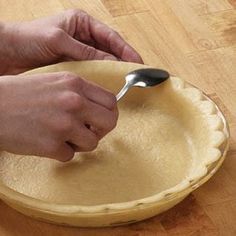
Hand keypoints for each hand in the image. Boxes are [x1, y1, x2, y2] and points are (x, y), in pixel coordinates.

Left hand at [0, 9, 142, 74]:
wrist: (7, 54)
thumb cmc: (28, 38)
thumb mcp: (59, 40)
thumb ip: (85, 51)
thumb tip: (110, 62)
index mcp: (82, 25)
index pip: (110, 37)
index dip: (126, 50)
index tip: (137, 62)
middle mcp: (83, 39)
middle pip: (109, 51)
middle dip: (122, 62)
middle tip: (133, 75)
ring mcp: (78, 55)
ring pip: (101, 64)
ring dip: (111, 73)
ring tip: (122, 83)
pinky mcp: (73, 68)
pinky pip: (90, 74)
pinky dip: (98, 80)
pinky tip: (104, 87)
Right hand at [0, 72, 117, 160]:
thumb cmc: (21, 94)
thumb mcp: (55, 82)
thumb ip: (80, 93)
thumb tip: (99, 110)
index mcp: (76, 84)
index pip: (111, 101)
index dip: (109, 113)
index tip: (100, 120)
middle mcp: (74, 102)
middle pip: (110, 122)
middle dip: (101, 130)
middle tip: (89, 132)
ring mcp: (64, 124)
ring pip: (93, 143)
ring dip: (80, 144)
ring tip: (64, 138)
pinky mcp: (52, 145)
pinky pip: (69, 156)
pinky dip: (61, 152)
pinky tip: (47, 143)